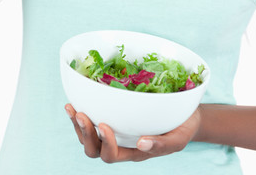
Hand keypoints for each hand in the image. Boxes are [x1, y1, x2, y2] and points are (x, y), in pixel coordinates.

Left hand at [64, 103, 201, 162]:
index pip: (112, 155)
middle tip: (81, 114)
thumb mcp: (177, 139)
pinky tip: (74, 99)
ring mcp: (114, 132)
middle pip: (94, 150)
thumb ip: (162, 144)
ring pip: (87, 137)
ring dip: (77, 124)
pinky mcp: (112, 116)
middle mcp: (119, 145)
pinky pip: (91, 120)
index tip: (105, 125)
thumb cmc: (182, 128)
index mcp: (132, 152)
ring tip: (71, 108)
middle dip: (85, 134)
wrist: (184, 116)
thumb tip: (142, 144)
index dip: (105, 144)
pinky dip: (80, 113)